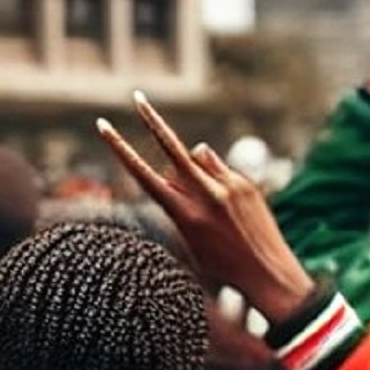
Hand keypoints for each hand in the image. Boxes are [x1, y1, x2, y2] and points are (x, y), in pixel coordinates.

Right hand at [98, 94, 315, 323]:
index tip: (103, 125)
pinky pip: (222, 171)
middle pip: (173, 147)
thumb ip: (188, 192)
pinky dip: (218, 181)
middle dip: (152, 121)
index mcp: (182, 213)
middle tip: (137, 96)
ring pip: (200, 158)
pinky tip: (233, 210)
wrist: (267, 274)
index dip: (119, 148)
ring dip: (196, 169)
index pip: (142, 173)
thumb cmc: (223, 265)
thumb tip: (197, 148)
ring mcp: (228, 186)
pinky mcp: (247, 184)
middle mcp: (204, 195)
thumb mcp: (193, 238)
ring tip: (213, 204)